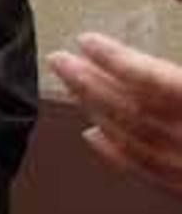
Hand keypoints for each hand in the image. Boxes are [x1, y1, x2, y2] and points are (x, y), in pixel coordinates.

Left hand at [48, 32, 181, 199]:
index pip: (153, 81)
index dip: (116, 58)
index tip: (87, 41)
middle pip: (131, 109)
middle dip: (89, 81)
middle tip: (59, 60)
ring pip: (132, 140)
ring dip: (95, 109)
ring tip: (70, 86)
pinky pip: (146, 172)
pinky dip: (114, 150)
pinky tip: (93, 133)